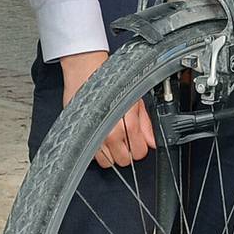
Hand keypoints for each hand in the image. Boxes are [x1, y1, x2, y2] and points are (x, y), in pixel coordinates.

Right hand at [59, 49, 152, 167]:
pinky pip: (91, 156)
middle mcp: (110, 134)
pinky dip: (96, 151)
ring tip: (110, 138)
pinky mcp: (81, 136)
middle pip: (124, 160)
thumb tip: (152, 141)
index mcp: (127, 125)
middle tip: (124, 138)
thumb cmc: (110, 81)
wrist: (86, 71)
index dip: (140, 146)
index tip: (137, 140)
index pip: (139, 152)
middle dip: (126, 151)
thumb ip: (146, 123)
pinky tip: (99, 137)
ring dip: (110, 153)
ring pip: (107, 162)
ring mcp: (94, 137)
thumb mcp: (135, 99)